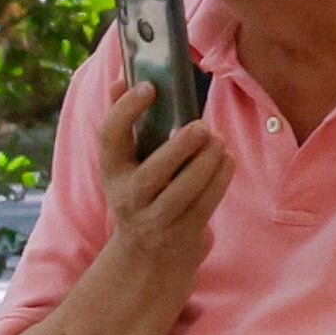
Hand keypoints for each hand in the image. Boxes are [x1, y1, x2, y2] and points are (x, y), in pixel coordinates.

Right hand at [95, 79, 232, 282]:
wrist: (145, 256)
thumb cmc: (139, 193)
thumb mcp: (124, 164)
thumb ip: (125, 122)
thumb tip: (121, 78)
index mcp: (111, 171)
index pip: (109, 136)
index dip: (126, 110)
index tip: (149, 87)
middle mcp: (129, 197)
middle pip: (151, 174)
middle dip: (179, 148)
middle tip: (201, 125)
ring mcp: (156, 219)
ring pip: (183, 193)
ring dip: (206, 164)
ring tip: (218, 139)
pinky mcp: (183, 233)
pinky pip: (205, 205)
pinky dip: (220, 179)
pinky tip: (226, 159)